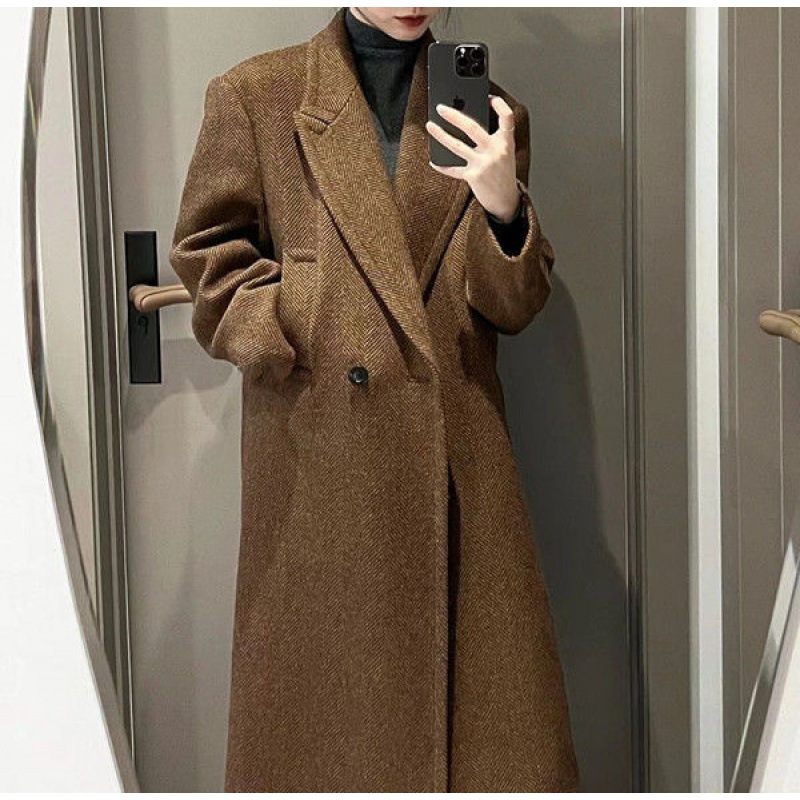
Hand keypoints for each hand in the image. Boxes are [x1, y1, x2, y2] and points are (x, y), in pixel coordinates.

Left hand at [426, 94, 520, 222]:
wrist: (506, 201)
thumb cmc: (503, 174)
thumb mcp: (504, 154)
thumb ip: (492, 140)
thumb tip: (468, 125)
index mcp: (506, 142)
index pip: (506, 117)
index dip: (499, 104)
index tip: (489, 97)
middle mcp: (495, 151)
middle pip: (472, 127)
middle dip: (454, 115)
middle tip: (440, 108)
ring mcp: (483, 164)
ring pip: (457, 146)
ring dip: (441, 135)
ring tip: (430, 126)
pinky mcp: (473, 177)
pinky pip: (453, 169)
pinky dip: (442, 166)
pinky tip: (434, 161)